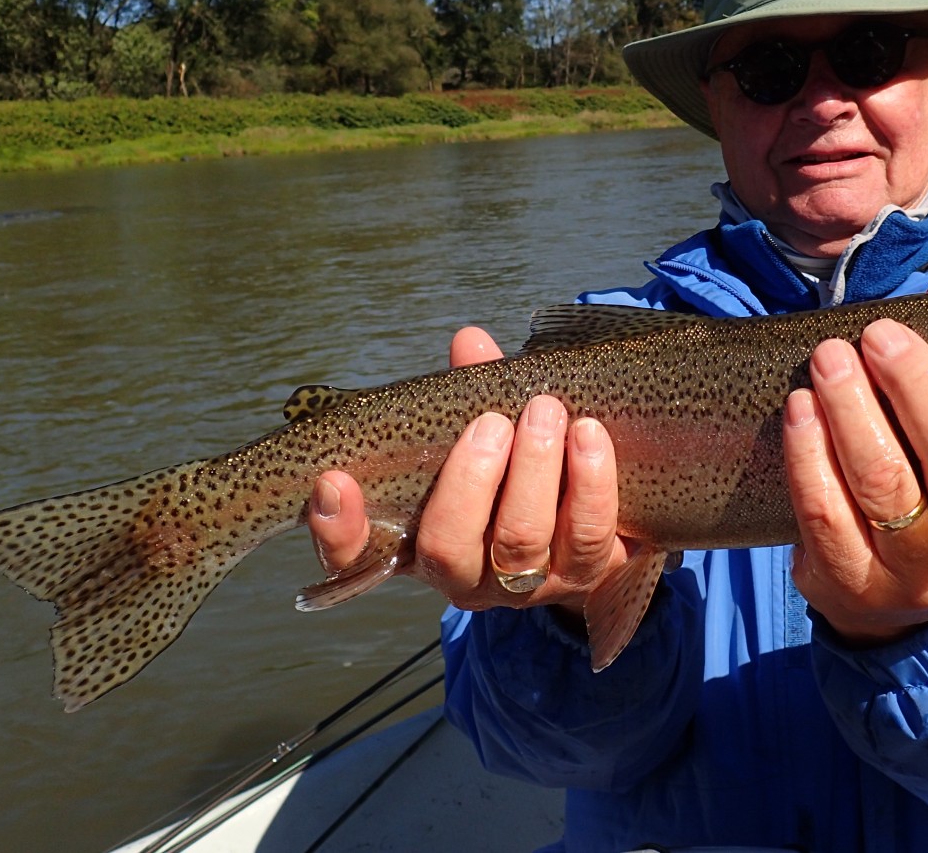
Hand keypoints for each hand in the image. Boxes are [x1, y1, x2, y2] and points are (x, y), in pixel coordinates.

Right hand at [307, 327, 626, 616]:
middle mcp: (461, 576)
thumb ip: (472, 392)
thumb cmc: (518, 467)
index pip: (353, 556)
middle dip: (469, 481)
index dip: (337, 527)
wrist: (593, 518)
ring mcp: (522, 585)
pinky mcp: (585, 579)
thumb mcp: (485, 429)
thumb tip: (470, 342)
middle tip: (492, 422)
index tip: (334, 479)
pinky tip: (590, 435)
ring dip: (533, 473)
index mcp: (414, 542)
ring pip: (519, 543)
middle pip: (447, 548)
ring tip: (545, 413)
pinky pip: (589, 539)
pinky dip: (592, 484)